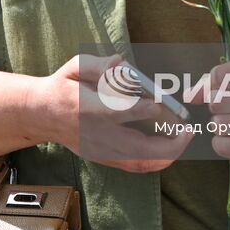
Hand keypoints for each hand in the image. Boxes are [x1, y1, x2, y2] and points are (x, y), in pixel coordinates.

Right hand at [30, 55, 193, 173]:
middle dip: (166, 143)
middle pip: (134, 148)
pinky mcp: (103, 158)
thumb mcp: (74, 66)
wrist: (42, 115)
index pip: (113, 113)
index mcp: (83, 108)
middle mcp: (93, 135)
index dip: (137, 110)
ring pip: (138, 162)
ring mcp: (99, 151)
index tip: (158, 103)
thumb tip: (120, 63)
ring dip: (166, 154)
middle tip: (187, 129)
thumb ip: (98, 64)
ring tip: (184, 138)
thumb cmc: (63, 86)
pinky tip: (171, 146)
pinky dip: (156, 160)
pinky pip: (134, 166)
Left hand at [203, 59, 229, 162]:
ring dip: (220, 125)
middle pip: (216, 101)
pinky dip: (221, 143)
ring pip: (218, 124)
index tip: (226, 90)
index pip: (219, 75)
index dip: (215, 85)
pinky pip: (224, 146)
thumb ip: (215, 82)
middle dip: (217, 107)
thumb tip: (190, 96)